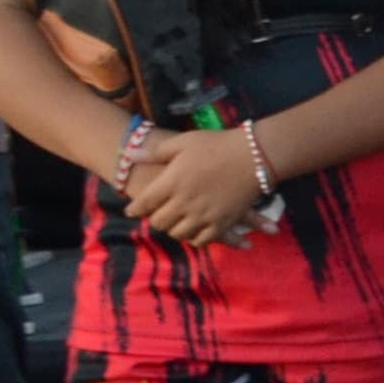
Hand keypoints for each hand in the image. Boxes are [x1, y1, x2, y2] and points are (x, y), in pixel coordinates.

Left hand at [123, 125, 268, 246]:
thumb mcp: (184, 142)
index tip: (132, 210)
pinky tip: (194, 231)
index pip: (144, 203)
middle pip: (159, 222)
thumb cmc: (217, 145)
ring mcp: (203, 215)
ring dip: (174, 229)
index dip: (135, 209)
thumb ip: (156, 152)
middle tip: (157, 215)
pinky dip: (194, 238)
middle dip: (155, 219)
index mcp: (171, 182)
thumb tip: (129, 155)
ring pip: (178, 233)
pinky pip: (201, 240)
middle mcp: (184, 202)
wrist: (254, 155)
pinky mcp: (221, 223)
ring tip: (176, 223)